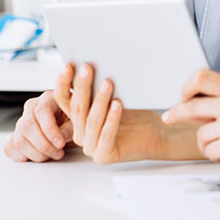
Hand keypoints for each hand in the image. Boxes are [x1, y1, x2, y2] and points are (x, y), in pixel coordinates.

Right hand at [3, 90, 72, 161]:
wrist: (68, 122)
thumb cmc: (73, 119)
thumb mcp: (77, 120)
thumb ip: (71, 127)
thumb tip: (62, 137)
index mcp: (48, 98)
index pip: (42, 111)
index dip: (50, 130)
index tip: (61, 143)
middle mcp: (31, 108)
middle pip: (28, 126)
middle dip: (44, 145)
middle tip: (59, 153)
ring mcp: (21, 121)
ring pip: (19, 140)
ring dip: (37, 154)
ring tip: (53, 155)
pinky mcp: (15, 135)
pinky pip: (10, 148)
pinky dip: (23, 156)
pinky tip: (40, 155)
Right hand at [52, 62, 166, 164]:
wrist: (156, 134)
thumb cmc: (136, 113)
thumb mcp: (116, 96)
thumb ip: (101, 86)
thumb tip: (94, 63)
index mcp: (79, 118)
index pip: (64, 100)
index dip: (64, 83)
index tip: (68, 65)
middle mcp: (80, 133)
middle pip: (77, 108)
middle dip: (83, 87)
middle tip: (87, 68)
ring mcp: (91, 146)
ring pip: (92, 121)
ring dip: (100, 101)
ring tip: (108, 83)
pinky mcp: (104, 156)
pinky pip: (106, 135)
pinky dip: (112, 119)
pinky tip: (118, 104)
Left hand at [162, 69, 219, 179]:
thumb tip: (190, 104)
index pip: (202, 77)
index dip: (187, 87)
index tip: (183, 97)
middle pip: (190, 104)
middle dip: (175, 113)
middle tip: (169, 117)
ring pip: (199, 133)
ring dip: (207, 142)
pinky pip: (206, 150)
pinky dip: (215, 155)